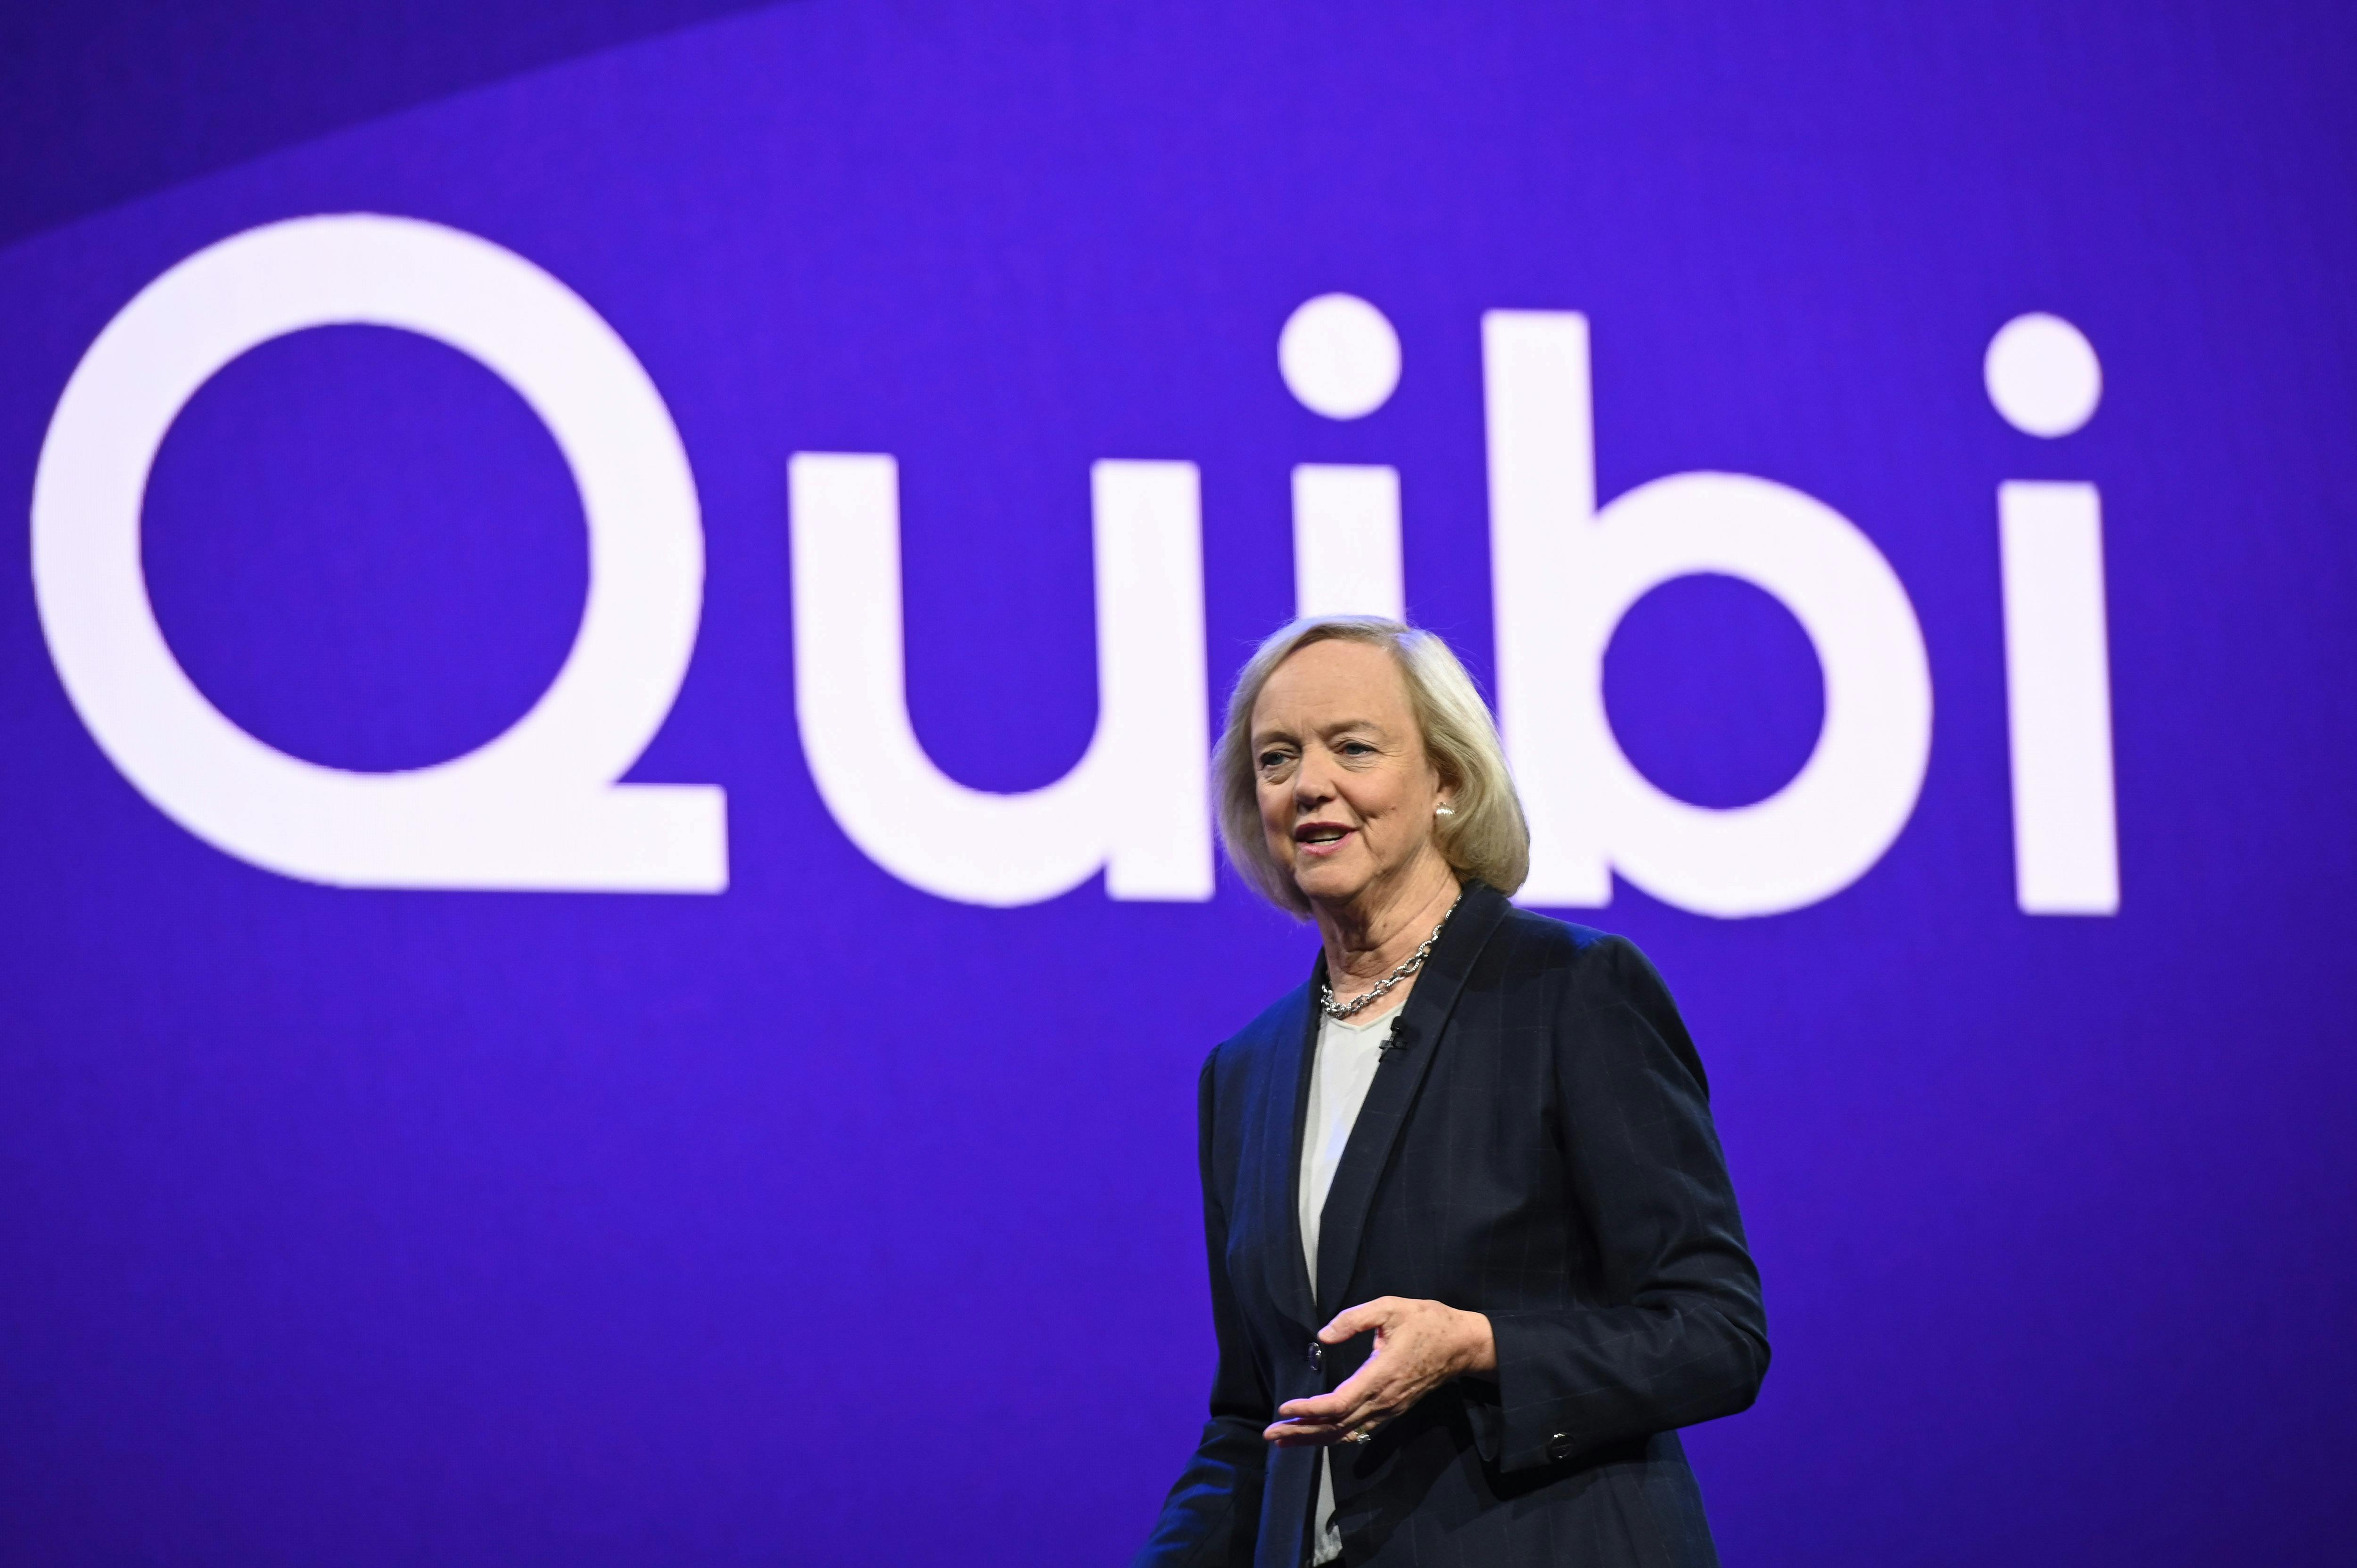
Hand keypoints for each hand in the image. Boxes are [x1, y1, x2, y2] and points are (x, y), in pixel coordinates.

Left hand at [1263, 1297, 1495, 1446]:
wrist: (1462, 1344)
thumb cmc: (1426, 1322)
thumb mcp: (1390, 1307)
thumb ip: (1354, 1319)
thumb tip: (1323, 1335)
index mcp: (1381, 1376)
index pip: (1338, 1404)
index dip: (1310, 1410)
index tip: (1285, 1408)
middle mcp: (1384, 1400)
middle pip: (1337, 1426)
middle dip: (1302, 1432)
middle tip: (1271, 1435)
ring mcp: (1389, 1408)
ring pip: (1347, 1433)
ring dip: (1315, 1438)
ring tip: (1286, 1440)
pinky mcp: (1393, 1409)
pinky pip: (1360, 1430)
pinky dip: (1335, 1435)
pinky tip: (1318, 1435)